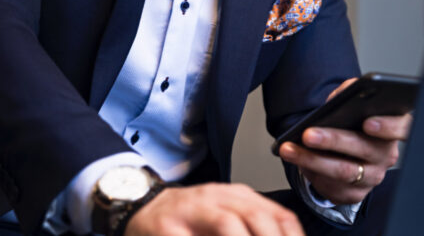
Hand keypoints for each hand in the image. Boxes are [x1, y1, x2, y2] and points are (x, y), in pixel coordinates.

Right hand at [125, 183, 303, 235]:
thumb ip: (253, 226)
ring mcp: (192, 209)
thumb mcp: (228, 215)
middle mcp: (219, 198)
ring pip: (227, 223)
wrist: (144, 207)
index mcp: (239, 197)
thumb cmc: (191, 216)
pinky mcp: (167, 226)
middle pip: (256, 217)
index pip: (279, 214)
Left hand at [279, 78, 411, 204]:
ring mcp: (373, 177)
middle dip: (332, 140)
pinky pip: (333, 188)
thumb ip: (349, 93)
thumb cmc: (350, 123)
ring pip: (343, 171)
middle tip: (308, 134)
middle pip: (363, 149)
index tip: (367, 122)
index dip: (388, 126)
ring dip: (312, 159)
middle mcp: (386, 154)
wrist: (344, 151)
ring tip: (289, 148)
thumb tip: (340, 93)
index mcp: (393, 128)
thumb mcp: (351, 104)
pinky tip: (297, 162)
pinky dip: (311, 174)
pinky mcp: (356, 194)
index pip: (402, 128)